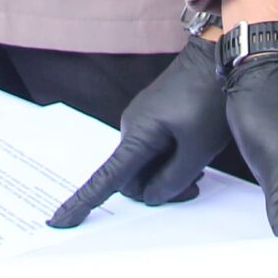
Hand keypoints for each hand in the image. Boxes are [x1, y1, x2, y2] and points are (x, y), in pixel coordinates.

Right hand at [49, 38, 228, 227]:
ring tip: (199, 168)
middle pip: (133, 178)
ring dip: (168, 173)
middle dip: (158, 189)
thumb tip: (150, 197)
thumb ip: (173, 180)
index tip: (60, 221)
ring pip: (147, 164)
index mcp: (137, 136)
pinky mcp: (155, 116)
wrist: (217, 56)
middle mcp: (132, 128)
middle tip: (194, 186)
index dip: (82, 203)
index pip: (105, 178)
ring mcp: (143, 120)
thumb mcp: (197, 148)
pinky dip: (171, 159)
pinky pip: (155, 149)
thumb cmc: (208, 98)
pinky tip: (194, 153)